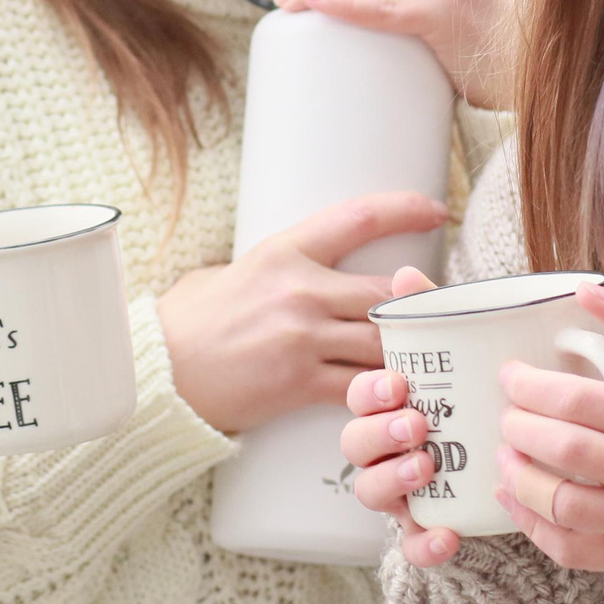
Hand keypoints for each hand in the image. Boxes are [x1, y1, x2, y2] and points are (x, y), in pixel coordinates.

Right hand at [159, 192, 445, 434]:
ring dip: (410, 349)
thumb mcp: (235, 268)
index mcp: (284, 250)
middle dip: (420, 300)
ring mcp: (302, 339)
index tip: (434, 210)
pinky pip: (360, 385)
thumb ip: (281, 262)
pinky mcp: (300, 383)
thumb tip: (318, 254)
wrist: (160, 370)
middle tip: (443, 305)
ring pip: (381, 342)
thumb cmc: (192, 317)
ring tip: (432, 352)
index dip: (404, 211)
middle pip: (385, 292)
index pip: (358, 219)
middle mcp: (299, 291)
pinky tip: (400, 392)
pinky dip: (383, 390)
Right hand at [338, 266, 467, 566]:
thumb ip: (428, 315)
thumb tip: (406, 274)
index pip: (358, 397)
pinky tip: (450, 534)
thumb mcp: (452, 352)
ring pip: (374, 493)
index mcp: (387, 404)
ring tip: (427, 467)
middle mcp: (385, 447)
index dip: (369, 393)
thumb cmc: (468, 391)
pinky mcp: (424, 525)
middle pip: (356, 446)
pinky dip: (425, 544)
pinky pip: (412, 544)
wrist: (513, 442)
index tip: (398, 383)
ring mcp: (401, 488)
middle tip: (415, 424)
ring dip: (394, 480)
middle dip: (379, 434)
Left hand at [489, 285, 603, 571]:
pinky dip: (532, 525)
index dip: (534, 387)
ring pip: (565, 506)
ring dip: (520, 477)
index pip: (585, 403)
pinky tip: (513, 494)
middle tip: (505, 412)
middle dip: (521, 428)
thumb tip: (586, 290)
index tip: (511, 374)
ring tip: (505, 452)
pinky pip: (571, 549)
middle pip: (570, 452)